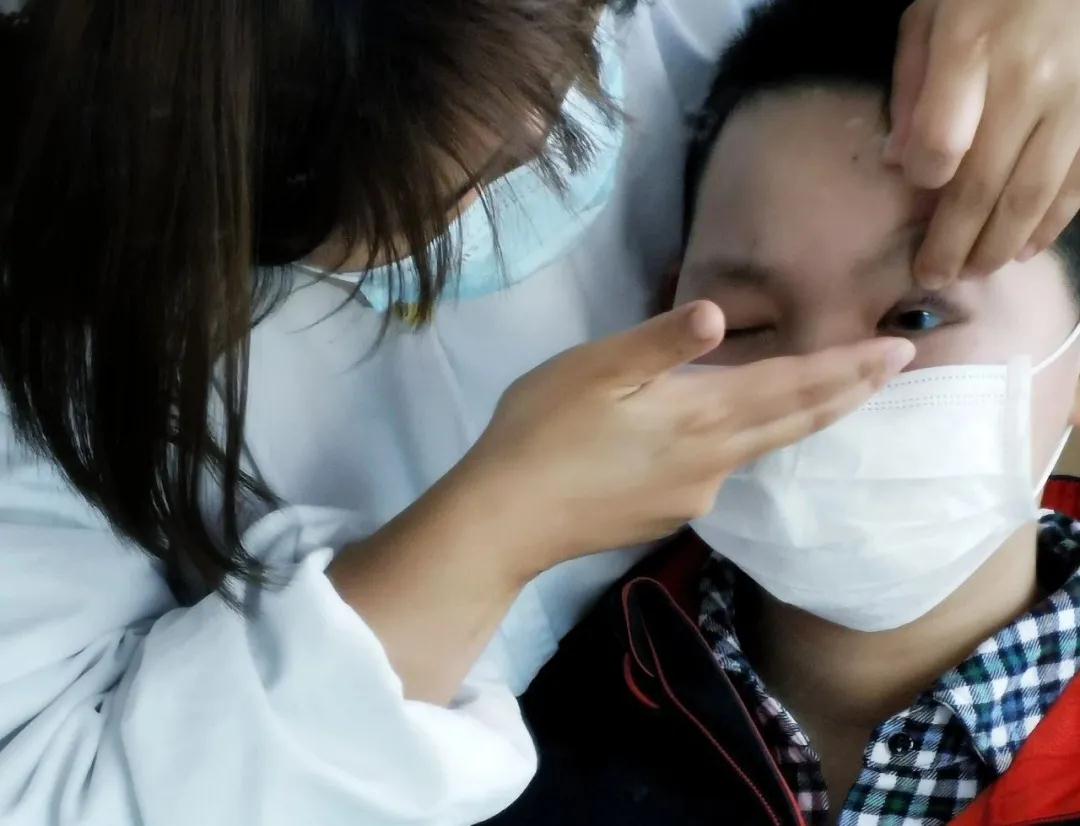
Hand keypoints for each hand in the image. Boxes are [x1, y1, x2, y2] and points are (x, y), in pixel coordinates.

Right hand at [464, 301, 915, 577]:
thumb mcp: (594, 370)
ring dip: (803, 418)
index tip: (900, 350)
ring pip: (761, 448)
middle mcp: (713, 461)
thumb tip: (722, 315)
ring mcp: (693, 496)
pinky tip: (724, 433)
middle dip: (848, 392)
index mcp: (700, 415)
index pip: (792, 386)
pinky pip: (719, 470)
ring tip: (832, 394)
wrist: (506, 520)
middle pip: (796, 423)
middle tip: (896, 367)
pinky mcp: (667, 514)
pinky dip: (743, 442)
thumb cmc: (542, 431)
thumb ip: (660, 342)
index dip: (848, 368)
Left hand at [885, 0, 1079, 287]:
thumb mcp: (932, 14)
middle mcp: (1027, 82)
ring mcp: (1074, 103)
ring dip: (999, 246)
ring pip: (1032, 197)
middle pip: (983, 186)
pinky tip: (1024, 248)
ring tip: (972, 272)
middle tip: (933, 277)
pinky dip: (1050, 225)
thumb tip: (898, 161)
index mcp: (970, 50)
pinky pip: (1077, 186)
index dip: (924, 178)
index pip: (939, 143)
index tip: (915, 189)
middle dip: (954, 244)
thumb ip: (911, 85)